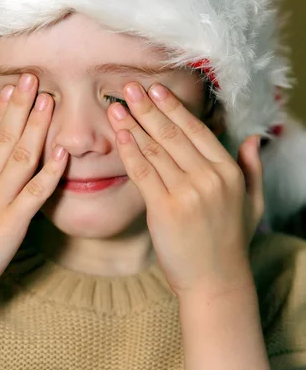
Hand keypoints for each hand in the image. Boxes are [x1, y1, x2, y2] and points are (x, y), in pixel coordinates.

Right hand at [0, 75, 67, 310]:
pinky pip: (37, 191)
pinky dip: (52, 170)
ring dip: (38, 126)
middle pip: (5, 136)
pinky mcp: (13, 221)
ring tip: (50, 101)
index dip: (0, 111)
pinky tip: (64, 150)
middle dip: (21, 105)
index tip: (11, 90)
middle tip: (34, 78)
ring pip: (22, 154)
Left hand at [107, 82, 262, 299]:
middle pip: (172, 135)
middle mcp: (209, 178)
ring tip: (117, 106)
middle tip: (129, 87)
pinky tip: (120, 135)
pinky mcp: (165, 210)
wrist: (216, 283)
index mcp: (228, 172)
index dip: (173, 108)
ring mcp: (187, 194)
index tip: (156, 89)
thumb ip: (252, 168)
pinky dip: (129, 152)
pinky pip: (143, 173)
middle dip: (148, 108)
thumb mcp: (252, 202)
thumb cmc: (230, 241)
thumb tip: (253, 138)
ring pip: (155, 150)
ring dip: (133, 125)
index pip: (197, 130)